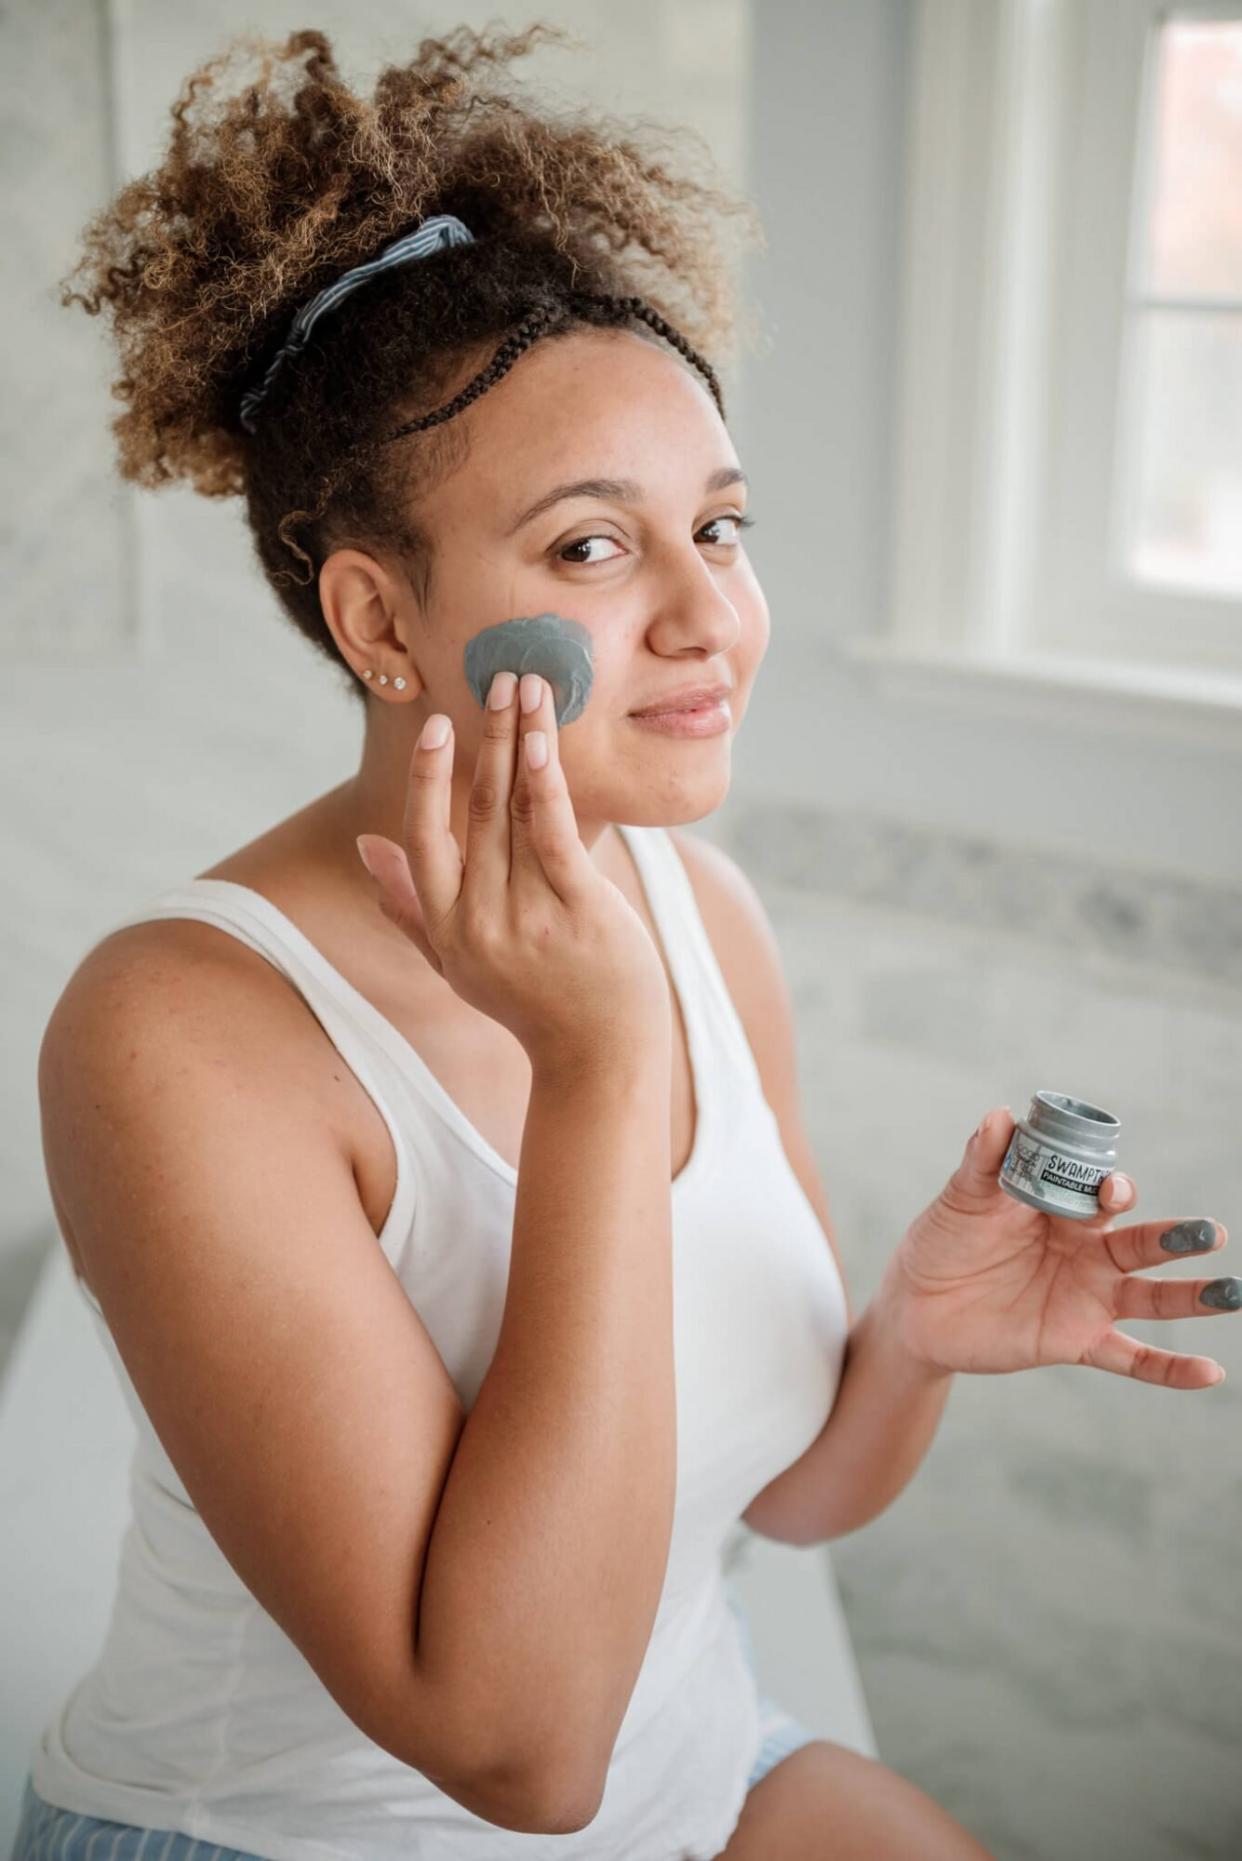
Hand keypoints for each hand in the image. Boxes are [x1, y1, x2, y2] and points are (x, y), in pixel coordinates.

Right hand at [356, 671, 670, 1073]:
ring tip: (528, 686)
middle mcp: (479, 919)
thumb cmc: (530, 1004)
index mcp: (447, 927)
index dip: (427, 778)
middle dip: (486, 737)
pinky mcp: (577, 909)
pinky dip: (545, 781)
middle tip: (497, 677)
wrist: (598, 1056)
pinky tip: (541, 739)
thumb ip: (408, 908)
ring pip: (514, 810)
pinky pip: (554, 832)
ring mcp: (527, 915)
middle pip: (475, 810)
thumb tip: (366, 848)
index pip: (424, 838)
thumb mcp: (456, 963)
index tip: (437, 727)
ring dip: (519, 740)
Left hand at [880, 1108, 1233, 1388]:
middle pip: (1143, 1242)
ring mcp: (1086, 1297)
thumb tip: (1000, 1114)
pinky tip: (1211, 1373)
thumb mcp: (962, 1199)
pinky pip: (1132, 1358)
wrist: (916, 1305)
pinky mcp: (1076, 1340)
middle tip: (1212, 1232)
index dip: (1112, 1190)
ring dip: (1191, 1296)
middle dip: (1177, 1237)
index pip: (1103, 1195)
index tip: (1110, 1190)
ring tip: (1233, 1292)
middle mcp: (1087, 1251)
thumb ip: (984, 1160)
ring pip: (1151, 1296)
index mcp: (1064, 1209)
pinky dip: (1170, 1369)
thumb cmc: (942, 1241)